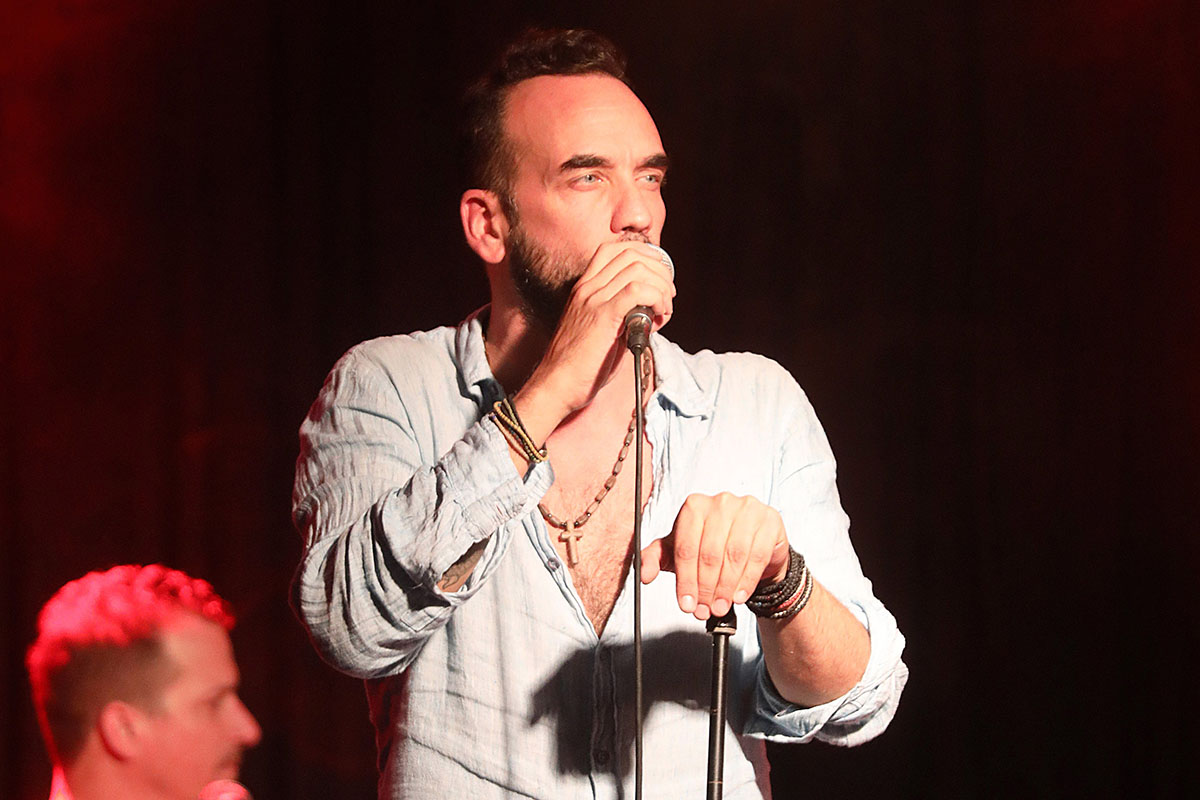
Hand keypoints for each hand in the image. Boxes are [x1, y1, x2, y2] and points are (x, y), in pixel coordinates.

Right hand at [526, 241, 674, 417]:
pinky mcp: (602, 316)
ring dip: (661, 285)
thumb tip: (649, 313)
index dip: (644, 254)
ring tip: (665, 309)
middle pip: (630, 254)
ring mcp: (593, 299)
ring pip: (637, 268)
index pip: (614, 250)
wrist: (556, 385)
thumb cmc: (579, 366)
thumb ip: (621, 315)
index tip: (660, 275)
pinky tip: (659, 315)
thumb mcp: (600, 331)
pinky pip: (637, 290)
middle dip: (659, 270)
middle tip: (668, 295)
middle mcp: (587, 288)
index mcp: (584, 288)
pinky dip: (656, 297)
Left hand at [641, 493, 790, 619]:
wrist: (752, 546)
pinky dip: (746, 581)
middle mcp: (720, 502)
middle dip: (705, 588)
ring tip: (720, 607)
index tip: (685, 603)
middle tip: (704, 609)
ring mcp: (747, 509)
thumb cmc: (712, 547)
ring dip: (725, 588)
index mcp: (694, 506)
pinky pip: (757, 555)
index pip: (685, 547)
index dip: (684, 580)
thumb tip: (643, 575)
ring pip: (733, 555)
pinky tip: (738, 595)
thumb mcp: (679, 552)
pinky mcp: (769, 520)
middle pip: (709, 553)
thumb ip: (655, 559)